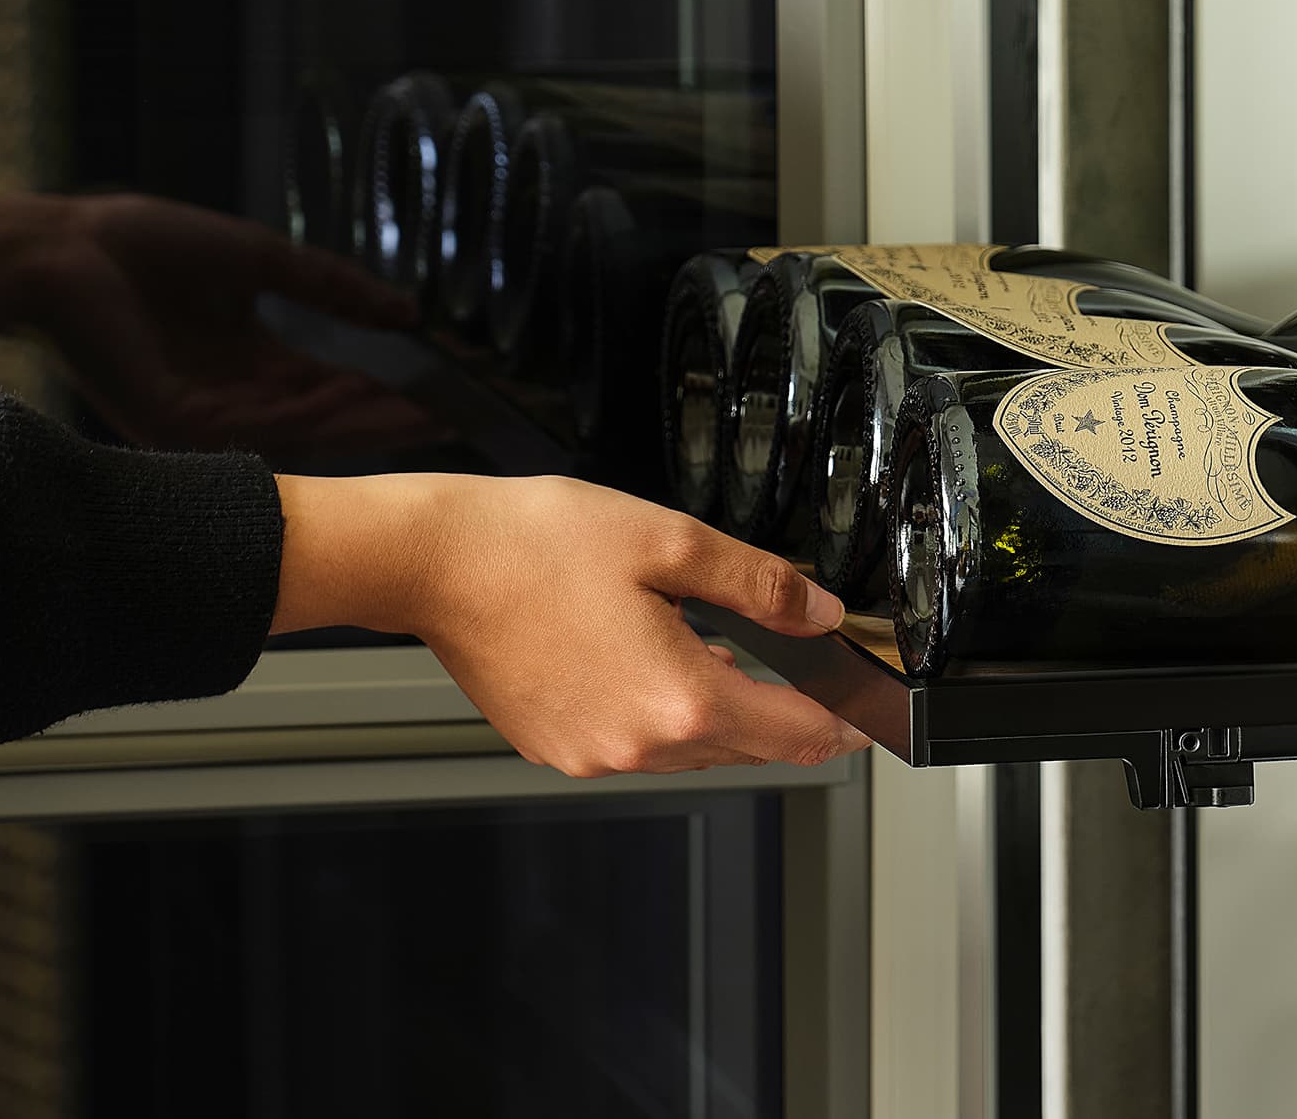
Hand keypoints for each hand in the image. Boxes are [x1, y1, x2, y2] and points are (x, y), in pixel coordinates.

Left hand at [0, 191, 437, 452]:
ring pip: (294, 431)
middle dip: (383, 421)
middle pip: (322, 421)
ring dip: (355, 422)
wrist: (57, 249)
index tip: (439, 394)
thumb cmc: (142, 245)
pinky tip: (344, 393)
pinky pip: (251, 426)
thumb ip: (331, 286)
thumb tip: (408, 312)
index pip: (327, 386)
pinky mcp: (171, 423)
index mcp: (245, 363)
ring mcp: (201, 418)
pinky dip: (302, 411)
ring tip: (411, 412)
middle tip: (445, 420)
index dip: (382, 392)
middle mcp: (229, 400)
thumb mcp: (260, 258)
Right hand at [270, 473, 870, 775]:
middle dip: (778, 709)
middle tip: (793, 661)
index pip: (796, 734)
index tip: (863, 716)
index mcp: (679, 699)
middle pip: (745, 745)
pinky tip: (643, 655)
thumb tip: (821, 612)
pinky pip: (634, 743)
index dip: (841, 723)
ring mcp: (591, 754)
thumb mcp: (671, 542)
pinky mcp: (557, 748)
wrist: (432, 562)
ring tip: (705, 643)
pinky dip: (656, 711)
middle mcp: (637, 745)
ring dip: (714, 708)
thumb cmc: (533, 545)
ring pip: (689, 747)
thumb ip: (762, 584)